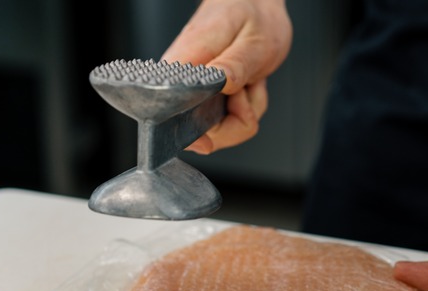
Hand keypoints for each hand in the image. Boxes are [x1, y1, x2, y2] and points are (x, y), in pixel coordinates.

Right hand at [162, 0, 291, 152]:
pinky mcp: (209, 97)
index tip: (211, 139)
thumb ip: (235, 67)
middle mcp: (185, 81)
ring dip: (246, 112)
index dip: (192, 134)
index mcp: (186, 64)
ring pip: (221, 129)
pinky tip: (250, 84)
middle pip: (202, 131)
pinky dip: (248, 107)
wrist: (256, 4)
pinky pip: (231, 120)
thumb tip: (219, 86)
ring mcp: (197, 91)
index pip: (171, 111)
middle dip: (235, 123)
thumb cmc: (251, 16)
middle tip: (247, 90)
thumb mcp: (253, 41)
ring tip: (250, 81)